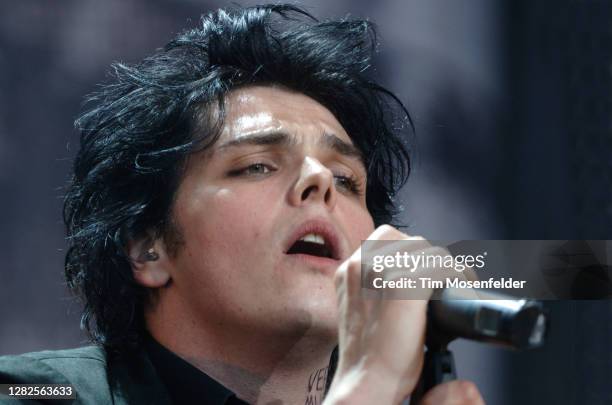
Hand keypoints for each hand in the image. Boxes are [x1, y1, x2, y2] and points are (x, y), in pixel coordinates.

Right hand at [324, 225, 483, 404]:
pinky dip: (456, 274)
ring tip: (456, 281)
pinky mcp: (403, 285)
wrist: (366, 380)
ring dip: (443, 263)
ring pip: (423, 248)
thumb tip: (414, 277)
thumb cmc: (369, 353)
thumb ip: (376, 286)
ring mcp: (381, 272)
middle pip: (405, 239)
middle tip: (442, 277)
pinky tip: (461, 287)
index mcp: (348, 270)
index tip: (426, 269)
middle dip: (427, 255)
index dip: (411, 253)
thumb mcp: (363, 308)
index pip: (385, 240)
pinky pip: (440, 265)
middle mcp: (360, 264)